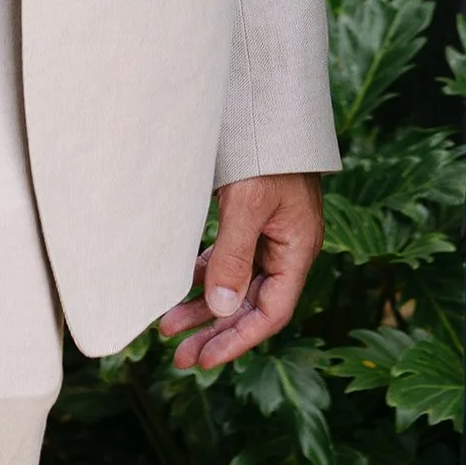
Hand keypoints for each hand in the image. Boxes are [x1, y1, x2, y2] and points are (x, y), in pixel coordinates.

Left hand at [155, 171, 323, 372]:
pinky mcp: (250, 221)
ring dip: (204, 308)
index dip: (238, 340)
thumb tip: (221, 310)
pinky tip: (181, 289)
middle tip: (180, 359)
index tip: (204, 359)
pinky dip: (205, 277)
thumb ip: (234, 256)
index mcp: (296, 250)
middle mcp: (285, 249)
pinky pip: (227, 260)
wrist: (267, 106)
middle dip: (215, 332)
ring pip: (235, 285)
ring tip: (169, 330)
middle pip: (250, 305)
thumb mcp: (247, 204)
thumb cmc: (265, 152)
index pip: (270, 312)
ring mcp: (268, 235)